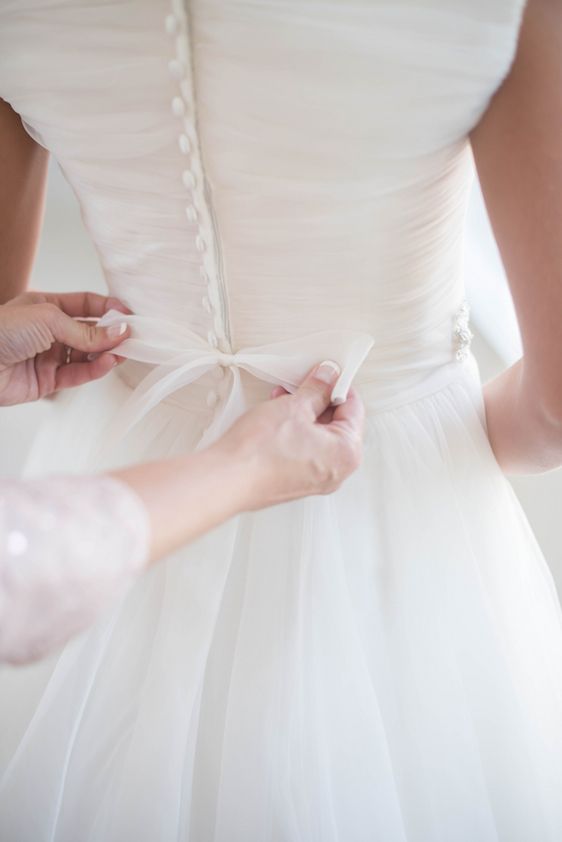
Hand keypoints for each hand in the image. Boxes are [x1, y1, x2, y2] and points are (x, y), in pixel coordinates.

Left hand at [0, 291, 130, 405]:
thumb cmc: (2, 331)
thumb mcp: (48, 319)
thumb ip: (86, 330)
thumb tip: (120, 332)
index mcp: (46, 307)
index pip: (85, 305)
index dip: (107, 309)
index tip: (128, 315)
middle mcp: (49, 332)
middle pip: (89, 332)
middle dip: (111, 334)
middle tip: (133, 337)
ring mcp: (49, 357)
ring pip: (86, 355)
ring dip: (106, 353)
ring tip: (124, 352)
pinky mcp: (47, 381)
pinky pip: (77, 375)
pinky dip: (94, 370)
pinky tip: (108, 363)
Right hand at [214, 360, 364, 508]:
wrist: (228, 479)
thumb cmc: (261, 451)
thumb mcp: (294, 407)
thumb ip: (317, 389)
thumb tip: (327, 377)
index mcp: (347, 453)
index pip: (354, 409)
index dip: (339, 386)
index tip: (327, 374)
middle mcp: (335, 472)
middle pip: (337, 424)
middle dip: (318, 400)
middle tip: (302, 384)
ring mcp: (315, 480)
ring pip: (318, 437)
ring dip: (303, 414)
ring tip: (282, 398)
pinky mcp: (294, 482)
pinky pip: (303, 450)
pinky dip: (294, 432)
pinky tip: (276, 416)